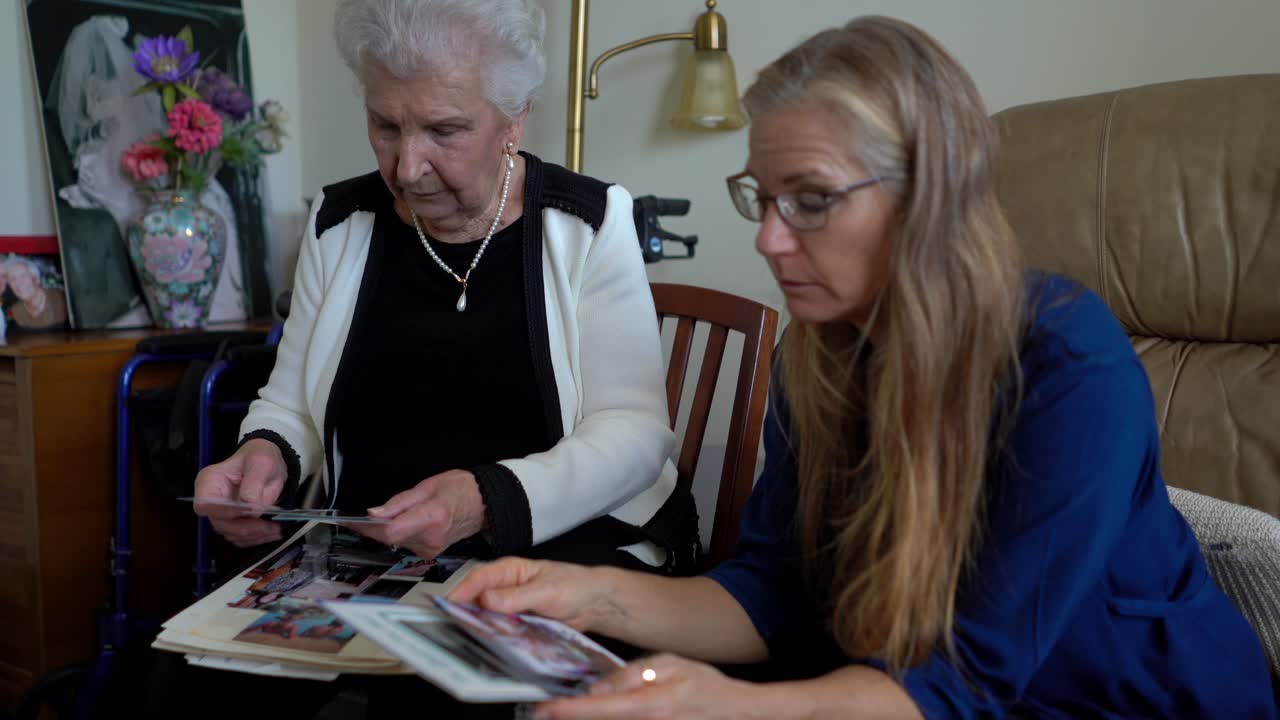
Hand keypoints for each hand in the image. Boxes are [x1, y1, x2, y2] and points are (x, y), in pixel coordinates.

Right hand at [193, 438, 286, 546]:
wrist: (267, 463)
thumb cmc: (259, 457)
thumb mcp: (261, 462)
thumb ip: (254, 482)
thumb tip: (251, 507)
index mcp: (209, 481)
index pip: (205, 505)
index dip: (225, 512)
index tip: (249, 512)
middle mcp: (210, 500)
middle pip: (220, 523)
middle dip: (247, 528)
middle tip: (271, 526)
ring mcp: (221, 513)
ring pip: (232, 534)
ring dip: (254, 535)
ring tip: (275, 529)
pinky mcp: (233, 523)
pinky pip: (241, 537)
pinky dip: (257, 538)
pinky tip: (272, 532)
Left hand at [352, 469, 485, 559]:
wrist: (485, 504)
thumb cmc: (462, 490)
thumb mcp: (428, 486)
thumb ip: (399, 502)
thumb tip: (374, 513)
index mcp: (432, 518)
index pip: (391, 530)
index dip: (366, 527)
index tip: (348, 520)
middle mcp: (432, 538)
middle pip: (390, 538)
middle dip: (371, 527)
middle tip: (354, 518)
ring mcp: (432, 549)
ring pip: (395, 542)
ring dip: (383, 530)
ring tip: (377, 518)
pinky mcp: (431, 552)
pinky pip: (405, 544)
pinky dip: (396, 534)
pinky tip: (395, 524)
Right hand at [447, 557, 612, 631]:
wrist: (594, 603)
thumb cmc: (574, 586)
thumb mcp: (546, 591)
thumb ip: (517, 596)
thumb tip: (487, 599)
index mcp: (510, 571)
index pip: (479, 578)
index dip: (462, 592)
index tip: (450, 606)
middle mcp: (506, 588)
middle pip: (479, 600)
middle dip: (467, 613)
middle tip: (456, 629)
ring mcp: (511, 607)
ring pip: (488, 617)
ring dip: (481, 628)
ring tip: (472, 640)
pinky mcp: (518, 624)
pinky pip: (502, 631)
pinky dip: (497, 638)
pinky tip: (493, 646)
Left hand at [533, 654, 759, 719]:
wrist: (735, 712)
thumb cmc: (704, 686)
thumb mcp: (669, 664)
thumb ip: (632, 675)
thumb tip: (598, 689)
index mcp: (652, 704)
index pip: (601, 709)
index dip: (569, 711)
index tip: (545, 709)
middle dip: (573, 719)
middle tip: (551, 711)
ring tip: (575, 712)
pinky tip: (603, 714)